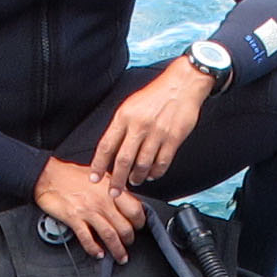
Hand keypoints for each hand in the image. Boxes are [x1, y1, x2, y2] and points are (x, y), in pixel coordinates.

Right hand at [32, 156, 141, 257]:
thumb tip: (126, 198)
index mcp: (110, 190)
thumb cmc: (71, 175)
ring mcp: (88, 211)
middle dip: (130, 240)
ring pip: (110, 236)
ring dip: (117, 250)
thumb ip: (113, 188)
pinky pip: (87, 239)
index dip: (140, 222)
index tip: (139, 226)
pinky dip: (94, 249)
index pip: (134, 210)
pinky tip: (98, 254)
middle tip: (129, 243)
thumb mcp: (99, 175)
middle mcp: (102, 202)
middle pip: (124, 227)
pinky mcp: (74, 219)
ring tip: (120, 257)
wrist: (48, 176)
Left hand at [88, 59, 212, 190]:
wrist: (182, 85)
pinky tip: (152, 175)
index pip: (106, 145)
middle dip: (117, 180)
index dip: (98, 165)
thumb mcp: (131, 105)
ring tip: (134, 181)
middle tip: (114, 191)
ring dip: (137, 177)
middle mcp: (139, 126)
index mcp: (124, 116)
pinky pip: (161, 163)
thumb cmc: (155, 95)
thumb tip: (111, 150)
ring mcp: (157, 133)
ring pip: (143, 165)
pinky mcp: (173, 139)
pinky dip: (155, 173)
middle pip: (123, 160)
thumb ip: (121, 126)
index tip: (94, 178)